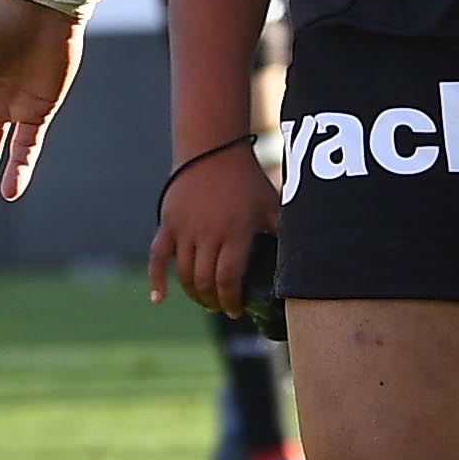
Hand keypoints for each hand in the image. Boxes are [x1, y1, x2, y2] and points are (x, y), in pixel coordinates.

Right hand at [150, 138, 273, 315]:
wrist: (213, 149)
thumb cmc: (247, 180)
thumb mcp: (270, 205)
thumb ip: (283, 232)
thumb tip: (302, 258)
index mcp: (235, 232)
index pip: (228, 279)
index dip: (231, 300)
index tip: (237, 310)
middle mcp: (208, 233)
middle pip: (205, 282)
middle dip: (213, 301)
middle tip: (221, 306)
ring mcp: (185, 229)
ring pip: (184, 274)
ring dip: (194, 294)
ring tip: (205, 299)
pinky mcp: (168, 223)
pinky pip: (157, 256)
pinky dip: (156, 280)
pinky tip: (158, 299)